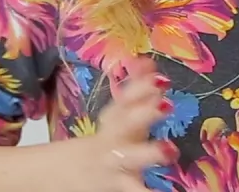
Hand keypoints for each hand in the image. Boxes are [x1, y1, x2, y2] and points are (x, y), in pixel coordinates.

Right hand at [64, 58, 177, 191]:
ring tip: (170, 150)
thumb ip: (136, 88)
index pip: (125, 97)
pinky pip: (135, 190)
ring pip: (131, 157)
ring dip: (150, 152)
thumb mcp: (119, 114)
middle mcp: (112, 138)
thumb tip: (149, 60)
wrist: (68, 173)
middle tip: (166, 106)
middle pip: (124, 123)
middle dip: (143, 114)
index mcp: (114, 118)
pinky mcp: (119, 184)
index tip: (158, 76)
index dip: (140, 87)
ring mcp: (115, 162)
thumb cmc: (108, 139)